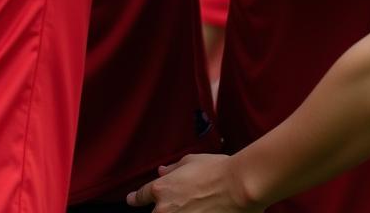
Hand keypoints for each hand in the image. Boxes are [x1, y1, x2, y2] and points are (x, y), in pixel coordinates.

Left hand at [128, 154, 261, 211]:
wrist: (237, 187)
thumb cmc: (217, 170)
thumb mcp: (191, 161)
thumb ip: (173, 169)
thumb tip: (162, 171)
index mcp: (161, 189)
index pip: (140, 197)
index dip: (134, 198)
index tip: (132, 200)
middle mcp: (164, 211)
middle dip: (162, 208)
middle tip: (182, 200)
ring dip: (177, 212)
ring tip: (194, 205)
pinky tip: (201, 210)